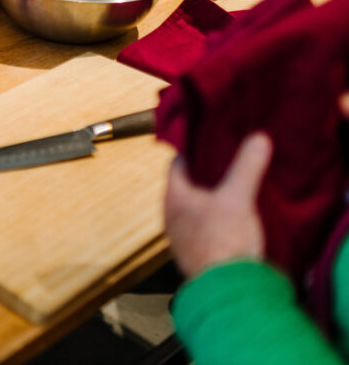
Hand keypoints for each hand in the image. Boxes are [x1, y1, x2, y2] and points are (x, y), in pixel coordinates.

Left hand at [165, 133, 271, 276]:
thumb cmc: (223, 240)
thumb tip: (258, 138)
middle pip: (187, 186)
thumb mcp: (238, 198)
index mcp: (174, 197)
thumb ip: (246, 166)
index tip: (212, 141)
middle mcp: (171, 216)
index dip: (194, 150)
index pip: (177, 164)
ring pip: (196, 208)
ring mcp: (182, 237)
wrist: (226, 290)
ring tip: (235, 189)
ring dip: (212, 199)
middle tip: (228, 162)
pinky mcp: (196, 254)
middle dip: (206, 175)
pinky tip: (235, 220)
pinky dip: (216, 220)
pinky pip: (204, 228)